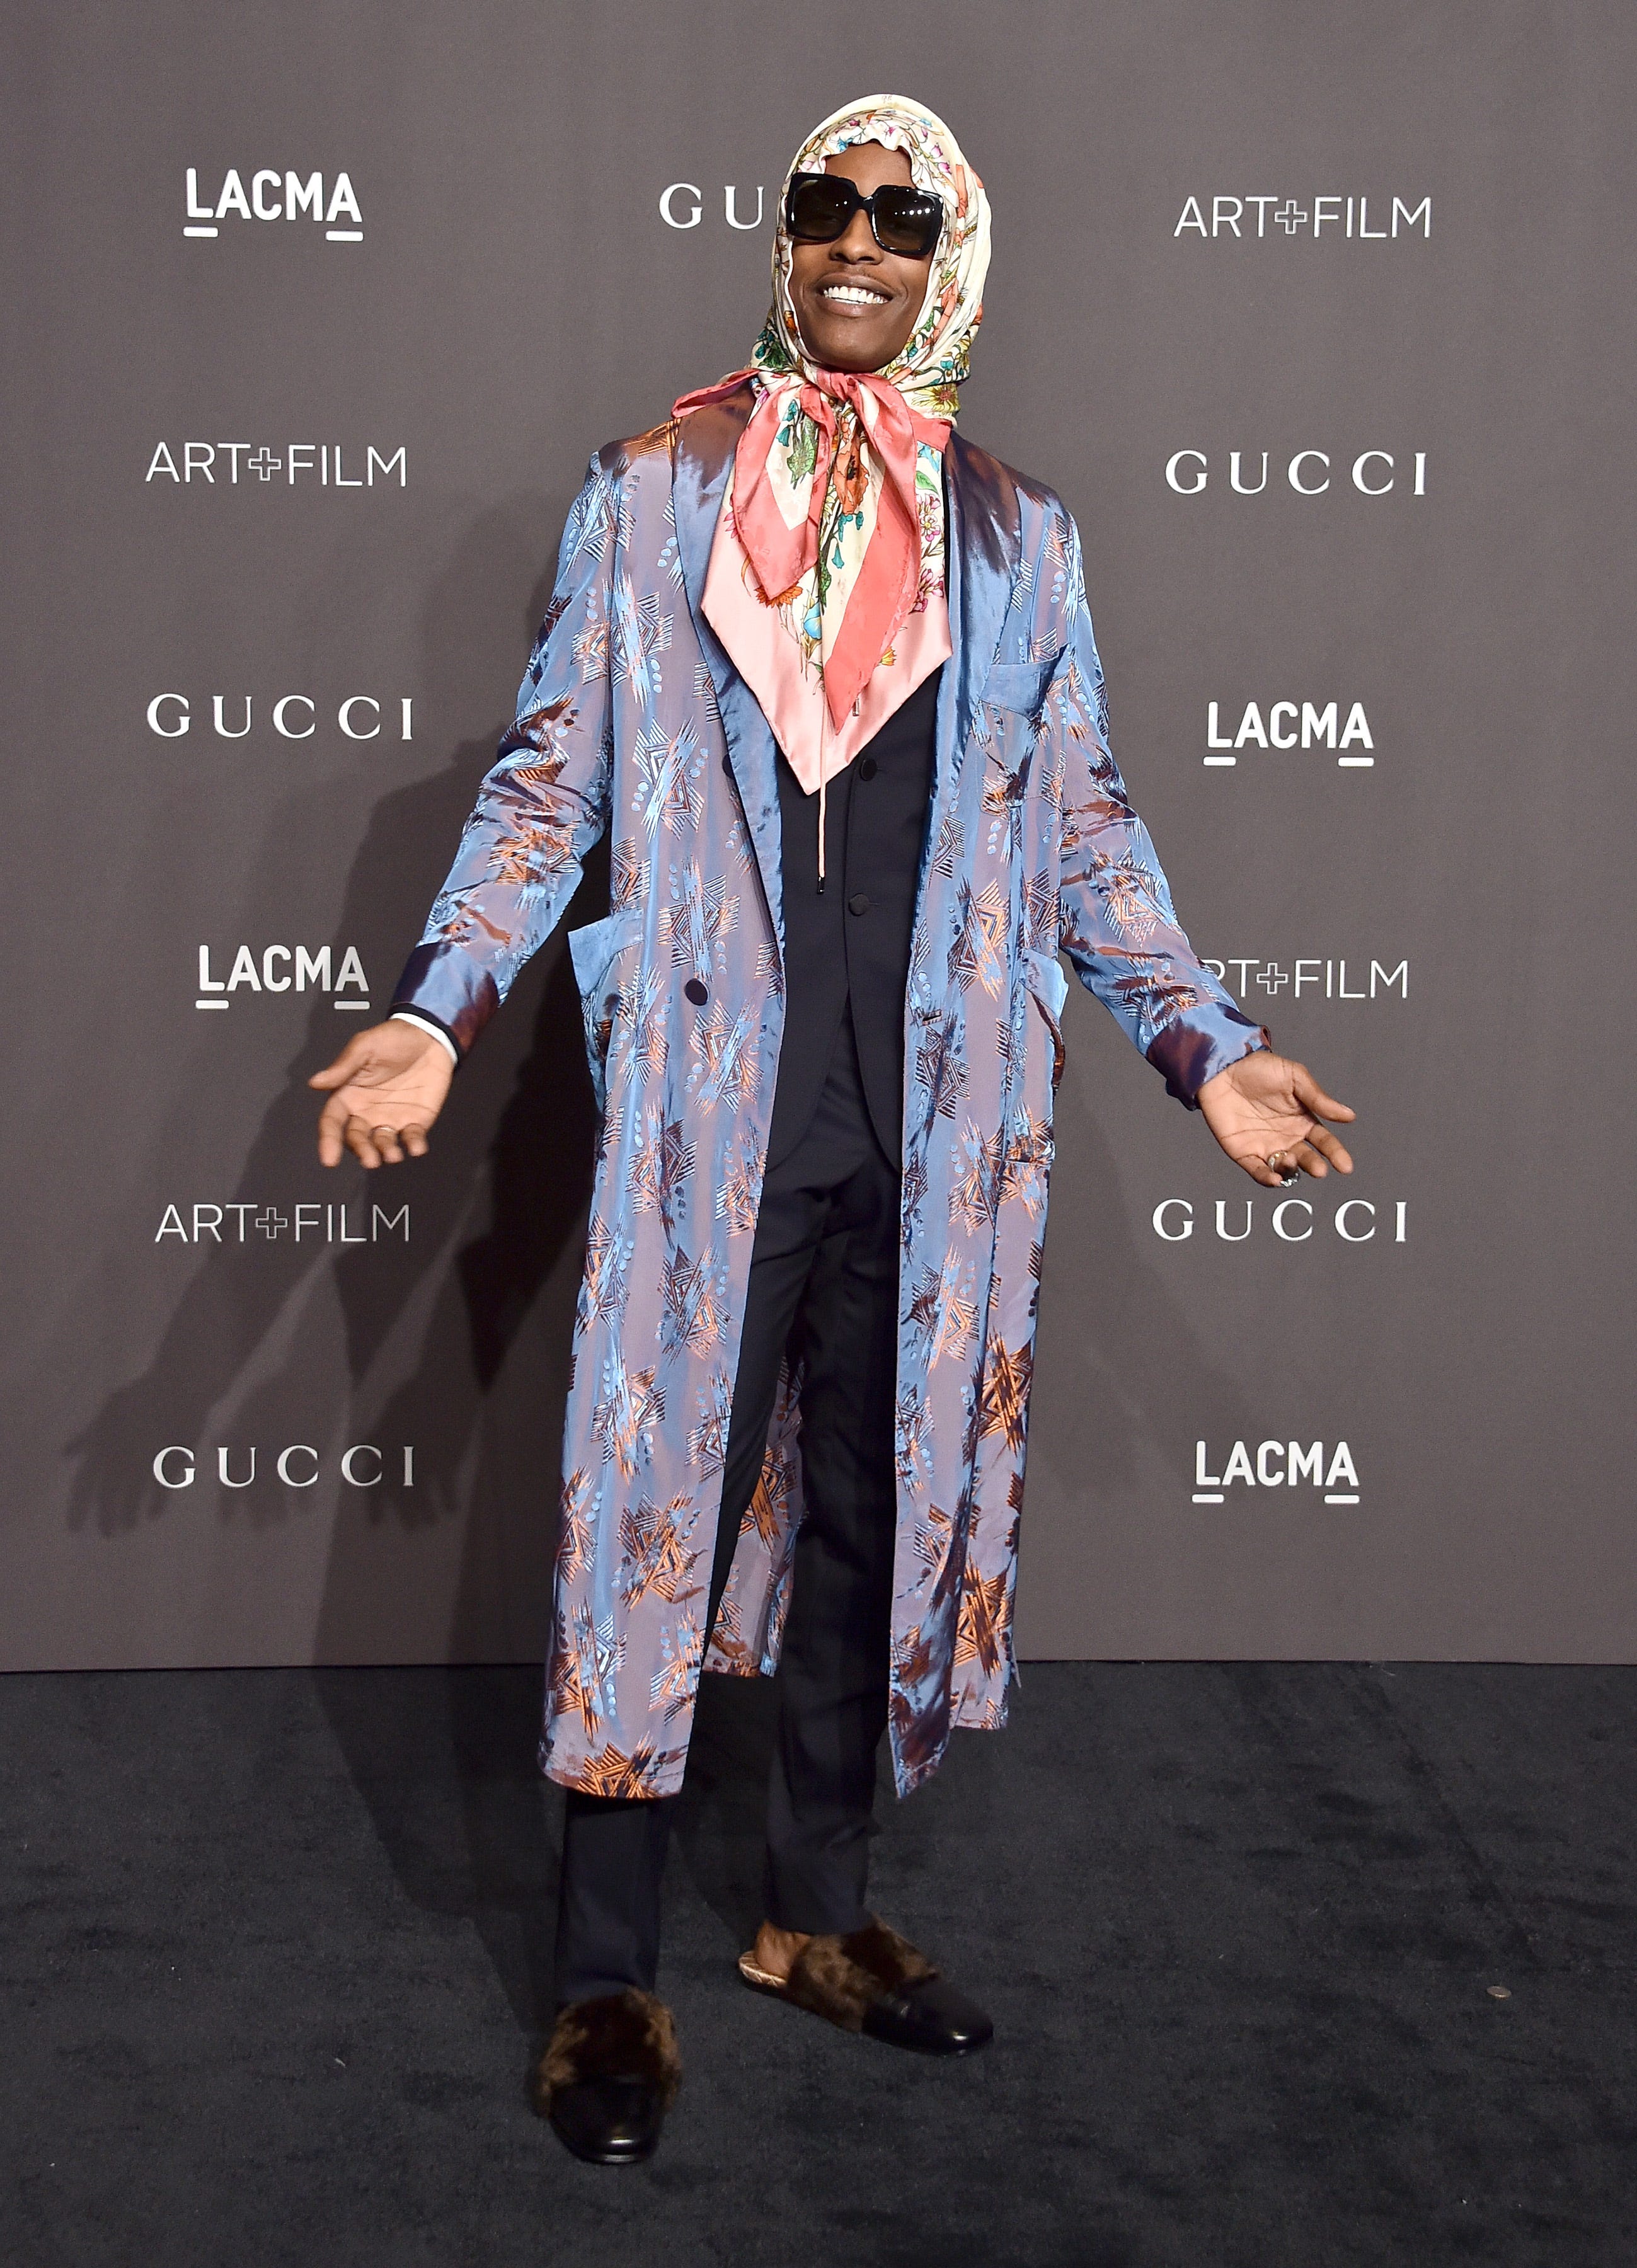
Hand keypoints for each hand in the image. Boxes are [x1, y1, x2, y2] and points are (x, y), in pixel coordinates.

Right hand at [309, 1021, 453, 1167]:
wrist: (428, 1036)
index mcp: (348, 1095)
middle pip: (357, 1138)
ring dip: (386, 1152)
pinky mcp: (415, 1121)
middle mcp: (366, 1112)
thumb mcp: (364, 1047)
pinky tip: (416, 1148)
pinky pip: (412, 1138)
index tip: (329, 1159)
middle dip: (362, 1151)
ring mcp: (391, 1119)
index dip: (328, 1141)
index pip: (332, 1122)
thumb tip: (314, 1083)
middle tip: (370, 1160)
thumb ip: (343, 1067)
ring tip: (393, 1155)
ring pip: (383, 1143)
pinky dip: (414, 1145)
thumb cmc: (391, 1039)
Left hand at [1197, 1051, 1355, 1187]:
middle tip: (1319, 1169)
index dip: (1335, 1153)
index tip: (1345, 1166)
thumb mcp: (1295, 1078)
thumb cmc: (1260, 1068)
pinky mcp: (1243, 1152)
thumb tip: (1349, 1116)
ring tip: (1291, 1161)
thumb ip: (1318, 1099)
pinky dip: (1267, 1178)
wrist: (1224, 1068)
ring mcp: (1265, 1146)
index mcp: (1302, 1120)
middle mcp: (1287, 1137)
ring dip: (1290, 1170)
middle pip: (1306, 1158)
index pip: (1324, 1141)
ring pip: (1283, 1168)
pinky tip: (1275, 1178)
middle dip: (1314, 1166)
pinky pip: (1257, 1171)